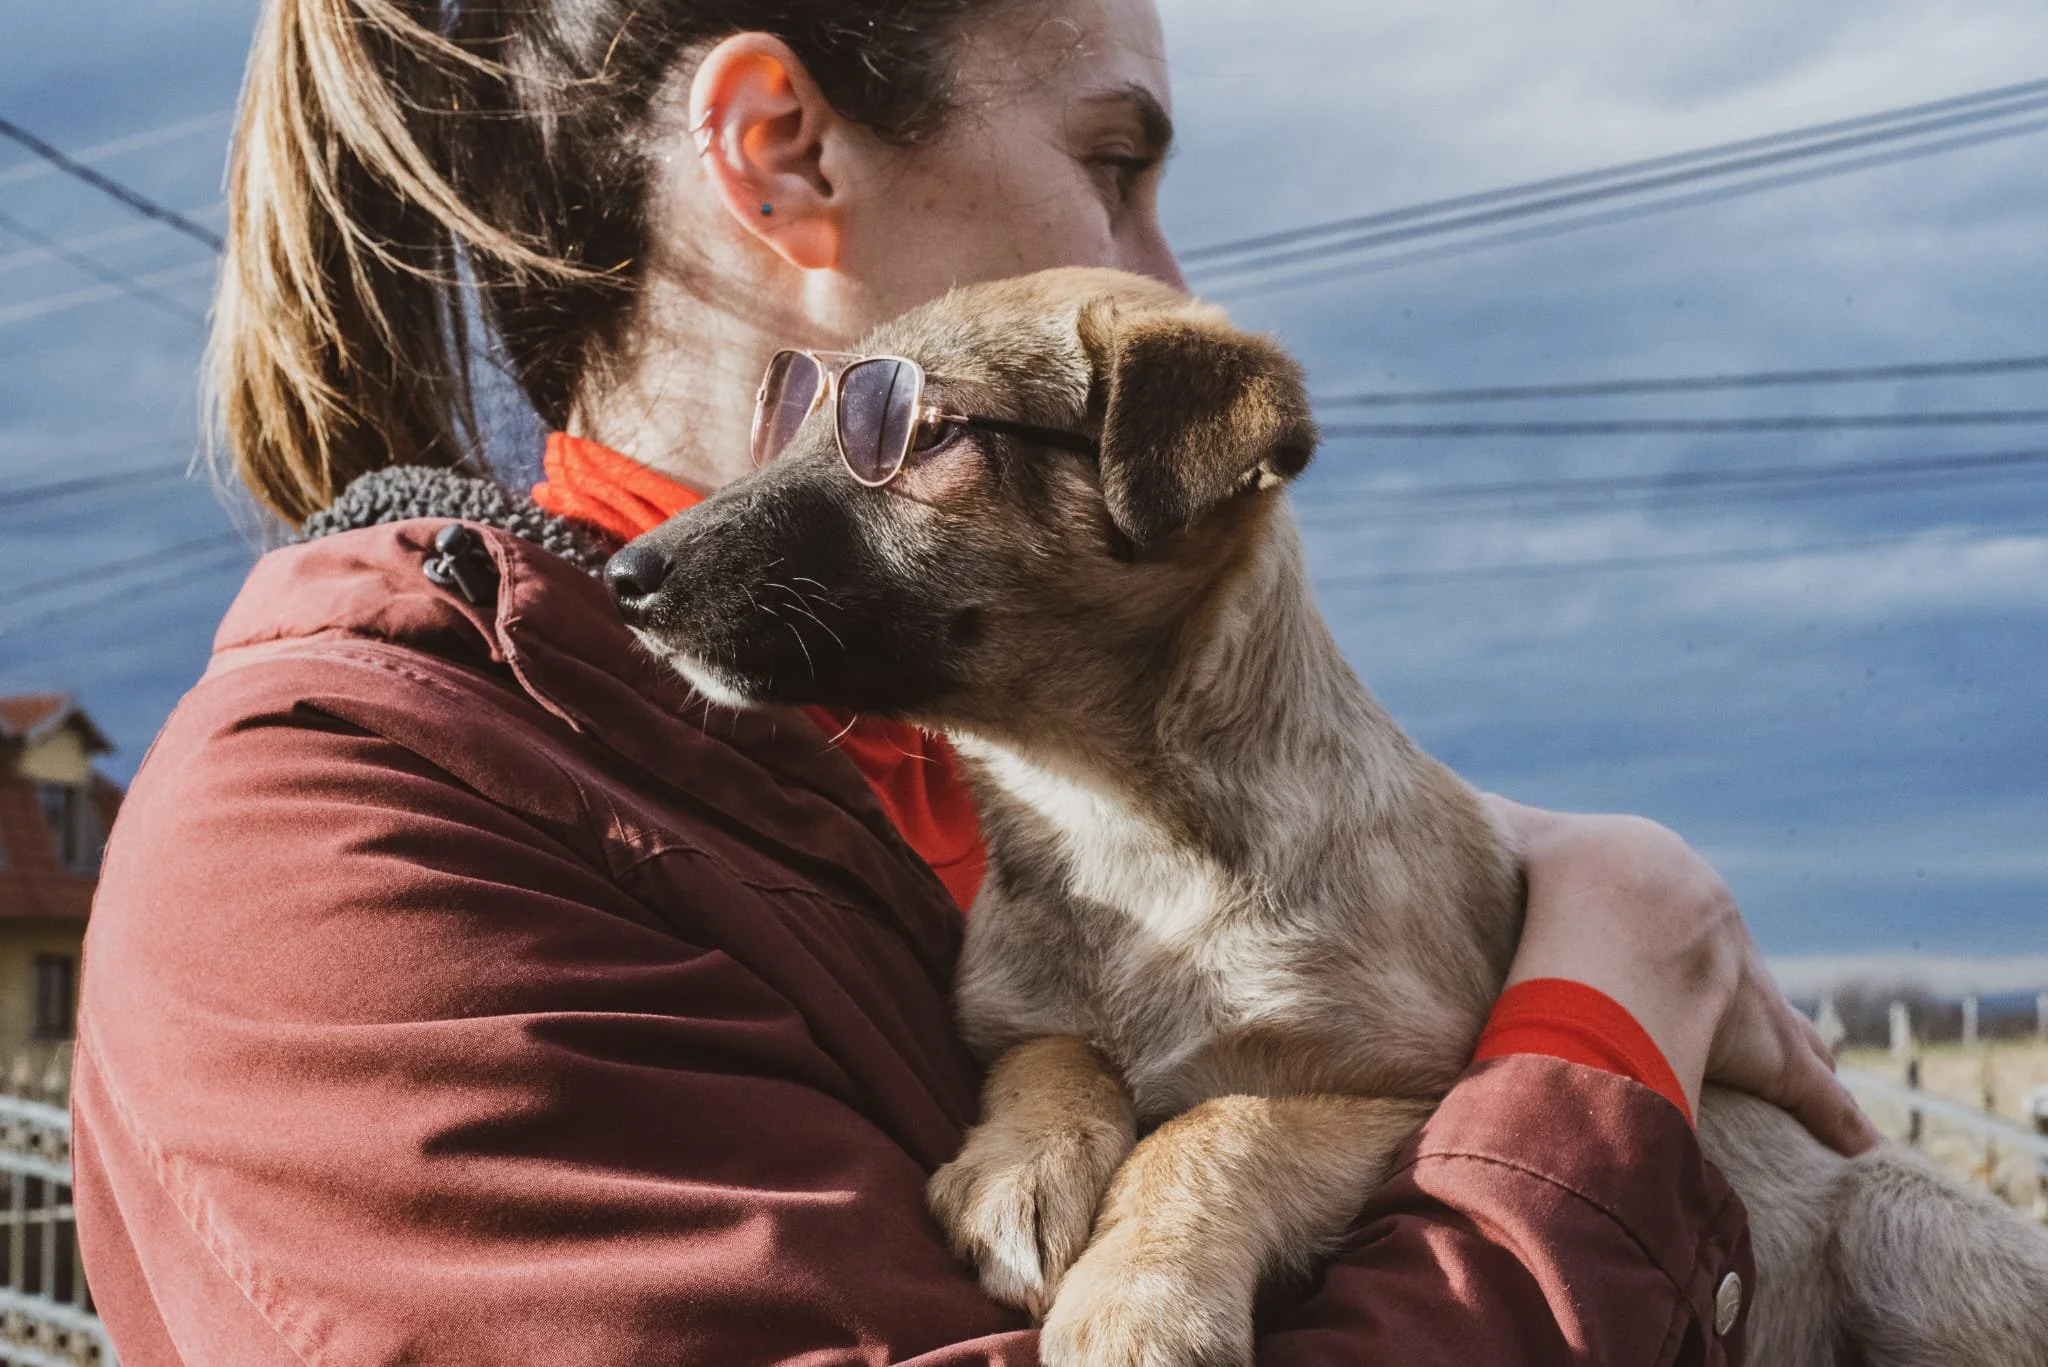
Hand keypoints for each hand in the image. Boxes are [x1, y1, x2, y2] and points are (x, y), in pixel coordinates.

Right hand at [1483, 795, 1879, 1157]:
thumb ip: (1487, 825)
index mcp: (1662, 880)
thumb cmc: (1561, 871)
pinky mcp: (1765, 1042)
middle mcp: (1716, 928)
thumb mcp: (1518, 837)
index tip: (1660, 952)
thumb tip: (1451, 803)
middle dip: (1727, 985)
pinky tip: (1858, 1139)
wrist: (1615, 900)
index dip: (1666, 937)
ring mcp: (1745, 982)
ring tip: (1815, 1064)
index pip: (1673, 914)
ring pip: (1778, 1019)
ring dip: (1792, 1044)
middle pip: (1727, 961)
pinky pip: (1806, 1081)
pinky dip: (1831, 1109)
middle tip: (1727, 1011)